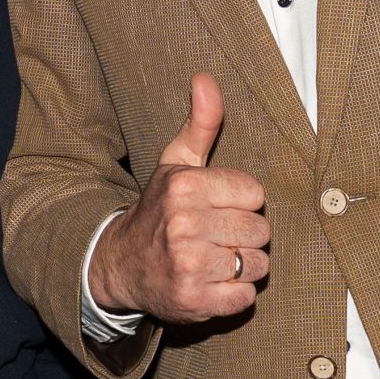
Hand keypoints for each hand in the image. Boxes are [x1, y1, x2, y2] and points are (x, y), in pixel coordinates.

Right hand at [86, 72, 269, 322]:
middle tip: (216, 236)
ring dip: (243, 265)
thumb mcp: (175, 163)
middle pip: (260, 230)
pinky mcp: (194, 300)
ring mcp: (189, 265)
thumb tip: (205, 78)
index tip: (217, 207)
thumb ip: (200, 123)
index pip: (255, 193)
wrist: (119, 265)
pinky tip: (212, 283)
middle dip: (244, 234)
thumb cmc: (158, 210)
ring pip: (257, 264)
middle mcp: (185, 224)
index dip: (241, 201)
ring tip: (215, 259)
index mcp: (185, 187)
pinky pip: (245, 297)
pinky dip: (234, 294)